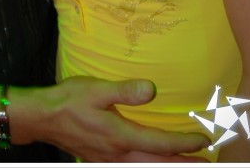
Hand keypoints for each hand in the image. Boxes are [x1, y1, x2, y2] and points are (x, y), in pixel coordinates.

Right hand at [12, 77, 210, 162]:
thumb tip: (152, 90)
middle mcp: (118, 154)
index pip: (160, 143)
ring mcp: (109, 161)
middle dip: (183, 163)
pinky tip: (151, 162)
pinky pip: (132, 167)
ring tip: (186, 163)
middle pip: (158, 163)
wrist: (42, 118)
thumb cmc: (69, 100)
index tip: (203, 140)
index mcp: (120, 136)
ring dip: (167, 166)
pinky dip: (149, 166)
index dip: (184, 143)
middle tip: (207, 162)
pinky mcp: (102, 160)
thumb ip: (125, 91)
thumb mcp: (96, 89)